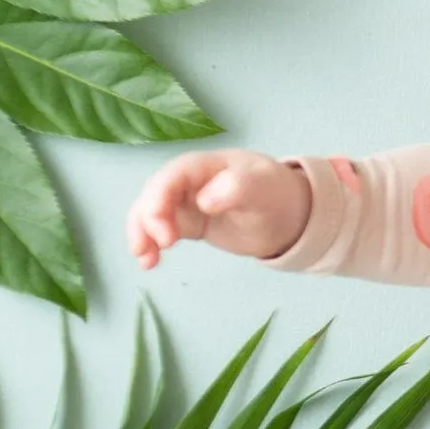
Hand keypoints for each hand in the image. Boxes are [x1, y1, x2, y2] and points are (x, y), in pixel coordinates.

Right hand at [126, 150, 313, 268]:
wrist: (287, 214)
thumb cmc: (274, 193)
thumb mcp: (262, 186)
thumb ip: (237, 187)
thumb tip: (205, 201)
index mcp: (202, 165)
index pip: (171, 178)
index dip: (159, 201)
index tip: (164, 233)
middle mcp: (186, 181)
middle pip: (154, 195)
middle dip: (148, 221)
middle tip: (160, 247)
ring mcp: (184, 202)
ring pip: (150, 214)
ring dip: (142, 234)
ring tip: (146, 261)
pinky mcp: (186, 223)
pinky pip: (160, 230)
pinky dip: (151, 245)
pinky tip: (148, 263)